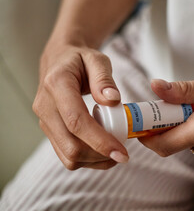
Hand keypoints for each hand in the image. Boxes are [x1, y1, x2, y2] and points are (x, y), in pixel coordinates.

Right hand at [33, 42, 128, 169]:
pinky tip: (103, 151)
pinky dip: (87, 159)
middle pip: (71, 145)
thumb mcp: (97, 60)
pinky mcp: (49, 130)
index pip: (76, 121)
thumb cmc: (80, 59)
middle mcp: (45, 106)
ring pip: (68, 155)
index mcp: (56, 85)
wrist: (59, 60)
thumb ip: (104, 79)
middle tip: (123, 154)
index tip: (122, 152)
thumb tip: (113, 100)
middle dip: (100, 155)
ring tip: (115, 151)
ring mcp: (45, 121)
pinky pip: (66, 154)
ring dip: (94, 160)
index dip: (100, 141)